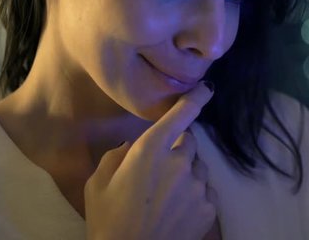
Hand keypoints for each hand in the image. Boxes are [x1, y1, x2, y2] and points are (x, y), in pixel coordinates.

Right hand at [84, 82, 219, 239]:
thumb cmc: (108, 219)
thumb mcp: (99, 181)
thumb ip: (120, 154)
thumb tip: (135, 146)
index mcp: (151, 150)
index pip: (181, 115)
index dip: (196, 98)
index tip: (206, 89)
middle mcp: (180, 162)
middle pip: (190, 142)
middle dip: (177, 150)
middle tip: (158, 173)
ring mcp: (198, 185)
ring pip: (197, 168)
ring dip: (185, 174)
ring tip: (164, 198)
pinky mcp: (210, 207)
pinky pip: (205, 191)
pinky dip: (194, 196)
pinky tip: (175, 211)